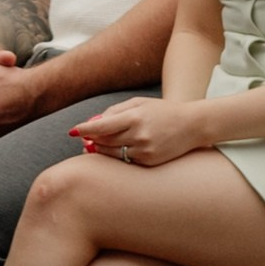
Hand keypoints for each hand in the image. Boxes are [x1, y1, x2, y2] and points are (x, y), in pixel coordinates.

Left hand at [69, 96, 199, 169]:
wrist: (192, 125)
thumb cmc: (163, 111)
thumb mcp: (139, 103)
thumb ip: (116, 111)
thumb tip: (94, 122)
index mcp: (135, 117)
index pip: (102, 126)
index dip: (84, 129)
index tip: (72, 131)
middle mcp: (139, 135)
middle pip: (104, 141)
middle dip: (92, 140)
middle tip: (84, 138)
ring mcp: (145, 151)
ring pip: (113, 154)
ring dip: (101, 150)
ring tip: (94, 145)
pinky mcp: (149, 162)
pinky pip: (126, 161)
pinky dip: (117, 156)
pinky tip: (114, 151)